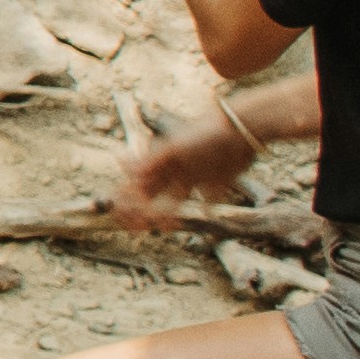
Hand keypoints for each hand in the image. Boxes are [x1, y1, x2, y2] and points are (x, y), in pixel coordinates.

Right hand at [111, 110, 253, 224]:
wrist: (239, 130)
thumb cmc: (204, 135)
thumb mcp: (174, 148)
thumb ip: (149, 159)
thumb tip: (119, 162)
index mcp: (161, 161)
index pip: (137, 182)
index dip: (126, 197)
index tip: (120, 214)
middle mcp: (174, 170)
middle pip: (153, 193)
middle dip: (142, 209)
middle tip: (135, 227)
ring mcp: (194, 176)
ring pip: (175, 199)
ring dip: (168, 213)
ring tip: (164, 227)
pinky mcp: (215, 182)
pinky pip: (208, 200)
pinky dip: (206, 209)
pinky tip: (204, 217)